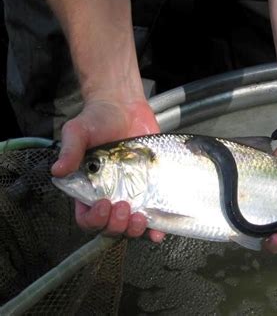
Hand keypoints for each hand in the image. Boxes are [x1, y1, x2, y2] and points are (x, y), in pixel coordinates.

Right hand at [51, 97, 164, 241]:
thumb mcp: (78, 131)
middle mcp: (110, 196)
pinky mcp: (150, 190)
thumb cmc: (98, 119)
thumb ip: (70, 151)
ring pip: (131, 226)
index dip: (94, 219)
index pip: (87, 217)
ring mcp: (132, 194)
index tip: (104, 204)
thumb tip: (57, 170)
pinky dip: (156, 227)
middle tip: (124, 208)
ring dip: (135, 229)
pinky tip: (158, 228)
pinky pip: (154, 216)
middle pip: (110, 227)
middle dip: (116, 225)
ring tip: (140, 217)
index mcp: (88, 189)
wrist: (126, 107)